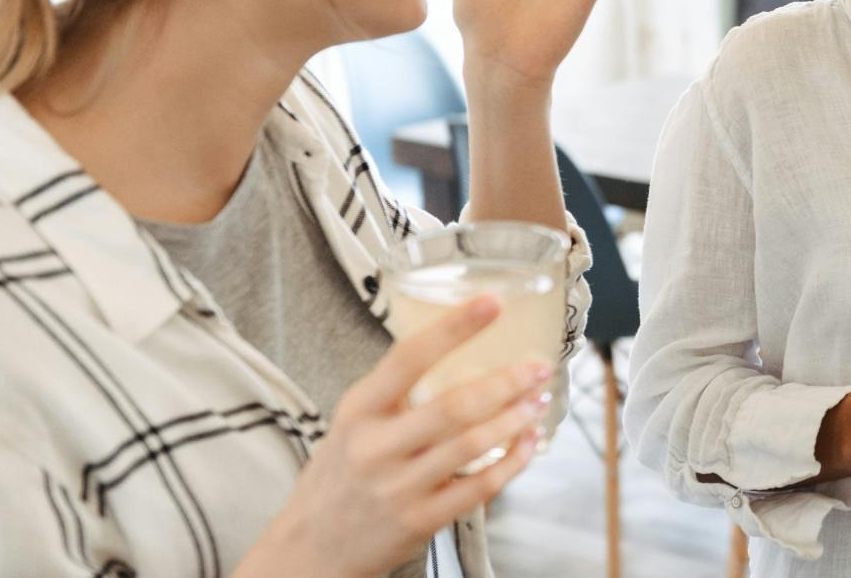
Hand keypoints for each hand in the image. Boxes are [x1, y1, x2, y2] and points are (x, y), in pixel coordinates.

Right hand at [235, 297, 551, 577]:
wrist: (310, 548)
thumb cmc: (340, 475)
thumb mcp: (353, 423)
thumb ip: (395, 393)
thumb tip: (457, 346)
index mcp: (359, 410)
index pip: (408, 357)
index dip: (455, 328)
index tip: (493, 302)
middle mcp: (376, 447)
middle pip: (454, 406)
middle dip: (506, 382)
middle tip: (539, 366)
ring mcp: (398, 487)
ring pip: (472, 445)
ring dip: (515, 419)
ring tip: (539, 400)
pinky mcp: (420, 521)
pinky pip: (479, 487)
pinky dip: (513, 462)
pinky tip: (528, 442)